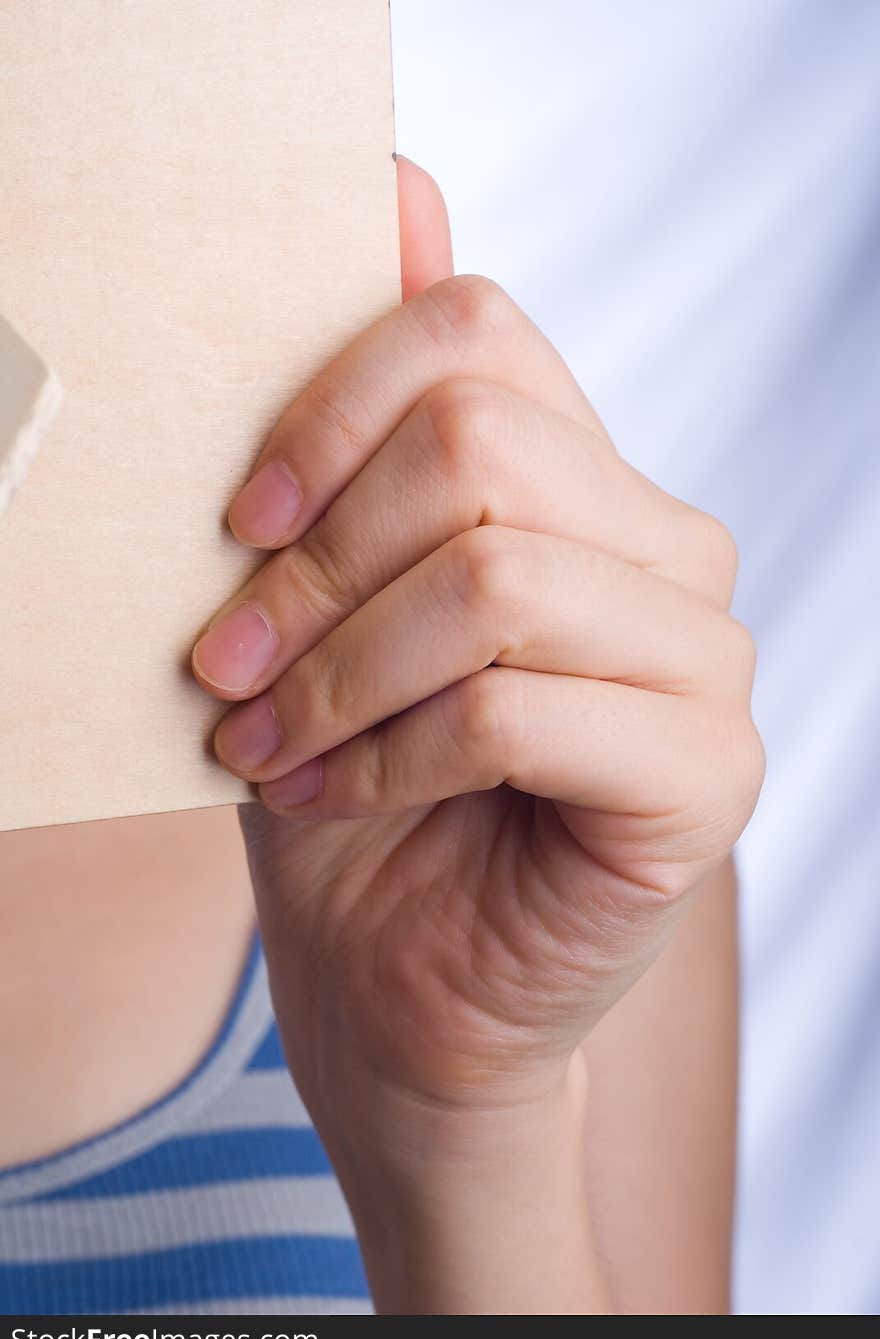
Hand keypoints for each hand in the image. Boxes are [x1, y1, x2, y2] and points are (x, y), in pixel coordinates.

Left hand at [191, 160, 762, 1163]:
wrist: (401, 980)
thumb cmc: (357, 787)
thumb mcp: (326, 600)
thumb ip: (369, 419)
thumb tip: (396, 185)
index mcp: (585, 481)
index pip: (477, 336)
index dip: (329, 410)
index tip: (236, 523)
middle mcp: (668, 551)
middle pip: (482, 446)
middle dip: (318, 565)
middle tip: (226, 660)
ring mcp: (704, 662)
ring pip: (497, 579)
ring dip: (342, 670)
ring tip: (263, 737)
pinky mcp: (707, 776)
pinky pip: (517, 709)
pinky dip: (389, 754)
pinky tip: (332, 797)